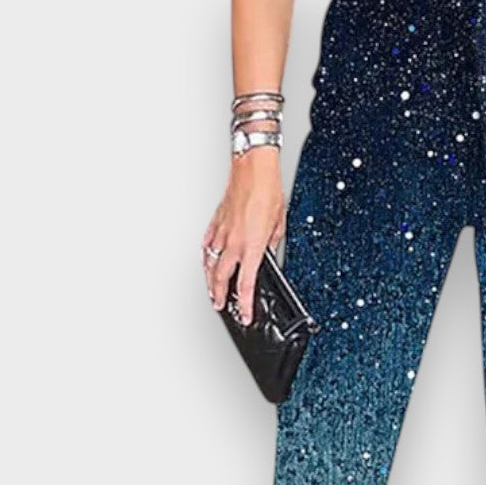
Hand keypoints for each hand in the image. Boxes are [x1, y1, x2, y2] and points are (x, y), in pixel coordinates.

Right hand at [202, 147, 285, 324]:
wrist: (253, 169)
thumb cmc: (267, 191)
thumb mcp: (279, 224)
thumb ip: (272, 243)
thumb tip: (269, 252)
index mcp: (253, 247)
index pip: (246, 285)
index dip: (245, 304)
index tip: (244, 315)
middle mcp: (235, 242)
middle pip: (221, 278)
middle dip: (220, 296)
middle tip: (220, 306)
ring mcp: (222, 232)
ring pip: (210, 264)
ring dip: (210, 280)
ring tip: (211, 291)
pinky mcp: (216, 222)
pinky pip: (207, 244)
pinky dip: (206, 256)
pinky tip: (206, 261)